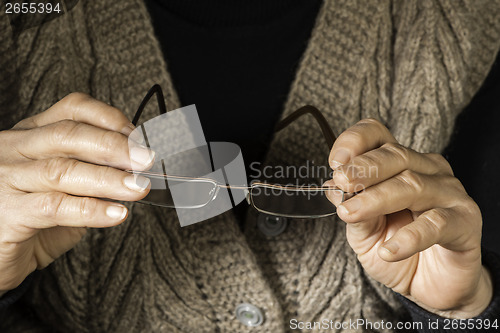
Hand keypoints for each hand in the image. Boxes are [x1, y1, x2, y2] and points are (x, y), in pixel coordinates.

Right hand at [0, 93, 153, 295]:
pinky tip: (116, 214)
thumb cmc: (30, 220)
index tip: (138, 136)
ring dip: (109, 179)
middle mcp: (14, 150)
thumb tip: (137, 169)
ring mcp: (6, 179)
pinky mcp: (8, 214)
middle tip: (146, 160)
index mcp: (31, 135)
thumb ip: (92, 174)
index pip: (72, 110)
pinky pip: (55, 207)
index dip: (109, 118)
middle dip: (115, 146)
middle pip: (69, 135)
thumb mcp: (64, 188)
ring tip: (139, 187)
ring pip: (63, 170)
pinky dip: (92, 210)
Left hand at [325, 119, 491, 318]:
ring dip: (376, 199)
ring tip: (350, 214)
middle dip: (364, 168)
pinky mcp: (465, 221)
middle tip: (342, 182)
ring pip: (412, 185)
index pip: (378, 135)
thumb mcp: (364, 233)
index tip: (335, 161)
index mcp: (399, 165)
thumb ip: (352, 208)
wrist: (430, 287)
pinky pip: (436, 223)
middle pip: (396, 155)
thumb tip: (331, 187)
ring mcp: (449, 193)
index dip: (356, 141)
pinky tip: (389, 250)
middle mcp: (427, 171)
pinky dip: (409, 237)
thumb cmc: (397, 252)